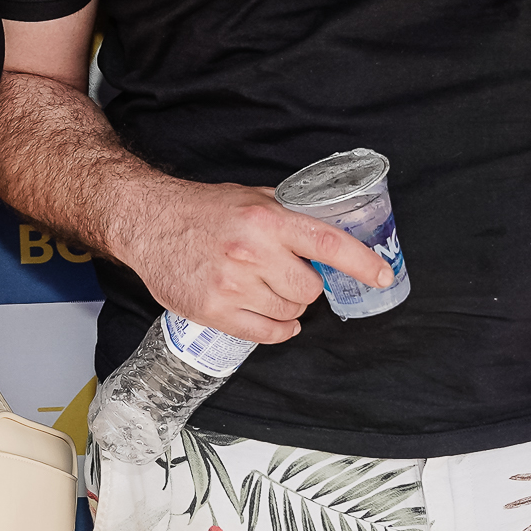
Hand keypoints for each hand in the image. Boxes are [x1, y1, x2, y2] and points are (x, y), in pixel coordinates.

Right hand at [114, 180, 391, 344]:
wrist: (147, 222)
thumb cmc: (202, 209)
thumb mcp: (251, 196)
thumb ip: (290, 212)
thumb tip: (332, 226)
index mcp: (266, 219)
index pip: (327, 243)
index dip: (361, 262)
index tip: (382, 275)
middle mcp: (251, 252)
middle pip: (309, 288)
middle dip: (306, 284)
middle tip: (286, 272)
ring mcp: (231, 285)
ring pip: (290, 311)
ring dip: (287, 304)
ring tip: (264, 286)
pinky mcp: (213, 311)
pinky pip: (266, 333)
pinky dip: (277, 328)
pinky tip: (271, 315)